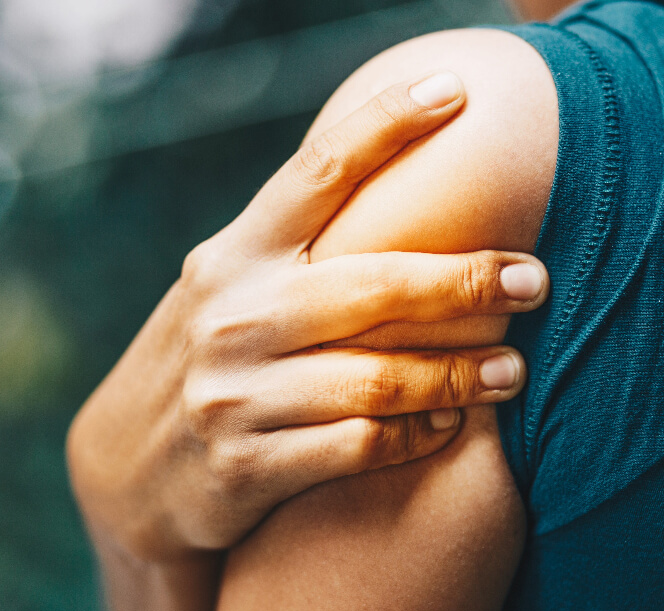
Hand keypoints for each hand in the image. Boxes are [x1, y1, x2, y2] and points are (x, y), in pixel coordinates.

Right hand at [67, 72, 550, 563]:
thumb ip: (298, 247)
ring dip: (459, 375)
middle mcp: (231, 315)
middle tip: (535, 279)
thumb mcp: (232, 286)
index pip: (317, 171)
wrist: (129, 466)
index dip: (387, 123)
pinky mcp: (244, 467)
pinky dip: (415, 435)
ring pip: (376, 378)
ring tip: (513, 371)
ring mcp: (233, 394)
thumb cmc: (213, 354)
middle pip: (372, 284)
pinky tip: (448, 424)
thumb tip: (406, 176)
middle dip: (465, 280)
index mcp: (233, 254)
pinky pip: (358, 447)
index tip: (456, 91)